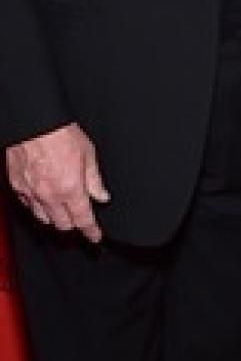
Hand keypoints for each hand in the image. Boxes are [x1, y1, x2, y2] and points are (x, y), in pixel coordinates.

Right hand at [6, 123, 109, 241]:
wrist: (33, 124)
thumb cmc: (61, 134)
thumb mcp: (88, 155)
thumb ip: (95, 180)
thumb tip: (102, 196)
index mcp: (70, 189)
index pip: (83, 220)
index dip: (91, 231)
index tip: (95, 236)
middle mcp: (49, 195)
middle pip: (62, 224)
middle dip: (74, 224)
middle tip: (80, 219)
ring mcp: (30, 192)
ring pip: (43, 218)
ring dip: (54, 217)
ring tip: (63, 210)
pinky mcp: (17, 186)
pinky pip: (28, 206)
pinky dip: (37, 207)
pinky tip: (44, 200)